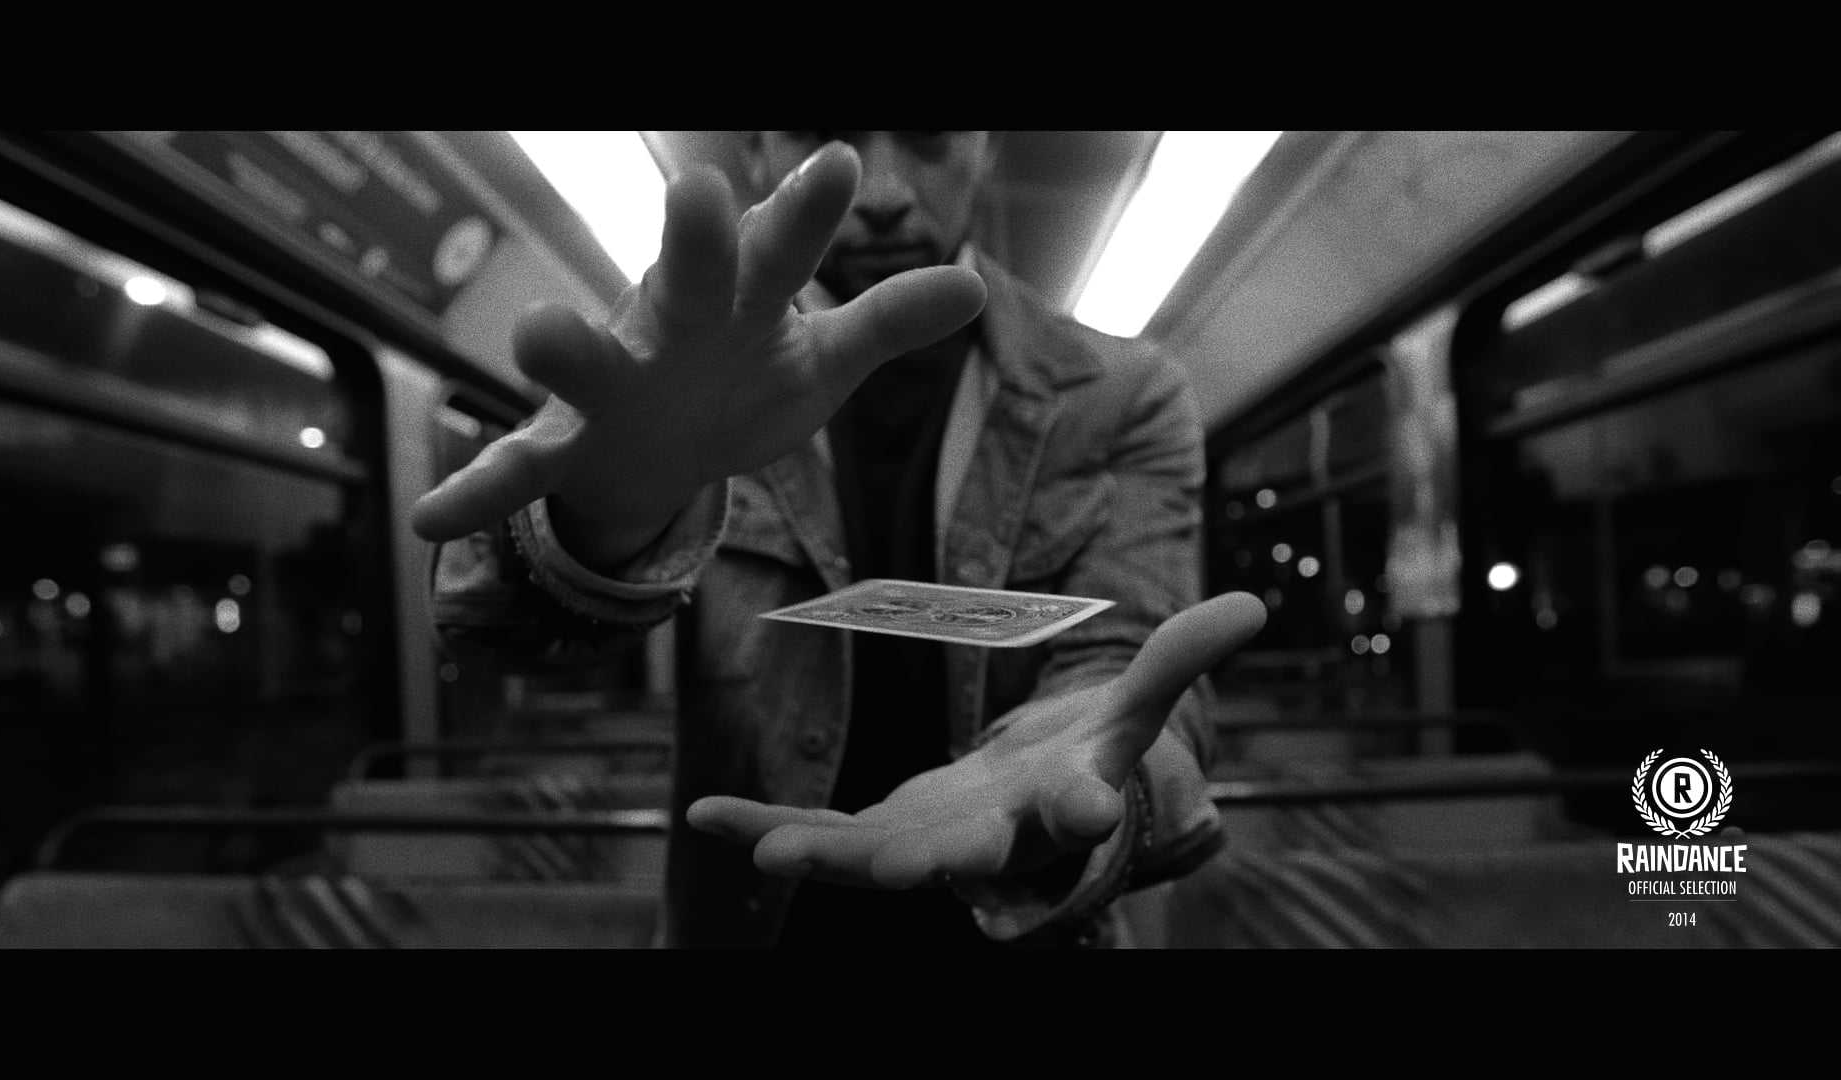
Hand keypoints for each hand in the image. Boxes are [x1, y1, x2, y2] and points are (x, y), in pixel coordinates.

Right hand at [409, 142, 987, 564]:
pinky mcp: (564, 444)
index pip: (780, 252)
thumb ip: (882, 323)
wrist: (657, 456)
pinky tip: (430, 519)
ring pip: (585, 361)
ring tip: (535, 332)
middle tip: (701, 194)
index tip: (841, 166)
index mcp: (738, 301)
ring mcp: (609, 385)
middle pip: (685, 281)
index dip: (807, 216)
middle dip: (693, 242)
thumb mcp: (818, 363)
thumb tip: (969, 288)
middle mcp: (668, 326)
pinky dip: (477, 491)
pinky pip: (518, 467)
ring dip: (562, 347)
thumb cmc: (740, 384)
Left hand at [686, 592, 1267, 893]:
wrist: (1031, 815)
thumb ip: (1179, 663)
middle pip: (971, 858)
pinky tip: (705, 814)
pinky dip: (761, 828)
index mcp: (1064, 811)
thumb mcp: (1131, 712)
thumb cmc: (1087, 762)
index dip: (1088, 819)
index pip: (1084, 819)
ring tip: (772, 850)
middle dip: (939, 861)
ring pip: (876, 861)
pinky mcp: (875, 839)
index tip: (1094, 816)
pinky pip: (815, 837)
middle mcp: (995, 845)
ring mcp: (928, 847)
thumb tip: (1254, 607)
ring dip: (828, 857)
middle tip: (910, 867)